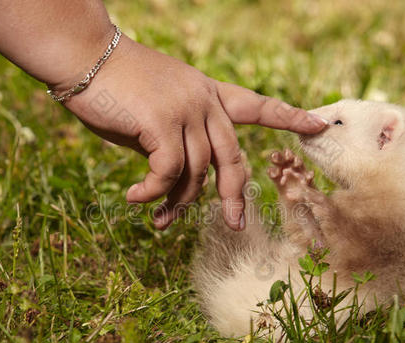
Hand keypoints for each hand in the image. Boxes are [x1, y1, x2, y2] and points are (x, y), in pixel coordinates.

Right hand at [63, 36, 327, 230]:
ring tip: (160, 221)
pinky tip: (136, 199)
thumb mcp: (155, 112)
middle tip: (237, 224)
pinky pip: (168, 172)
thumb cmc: (115, 86)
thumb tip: (178, 180)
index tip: (319, 125)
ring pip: (196, 172)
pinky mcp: (164, 123)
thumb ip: (175, 140)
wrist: (84, 56)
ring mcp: (187, 111)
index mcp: (208, 93)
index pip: (257, 105)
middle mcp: (205, 102)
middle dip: (235, 194)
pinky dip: (153, 192)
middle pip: (233, 157)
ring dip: (177, 203)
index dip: (289, 116)